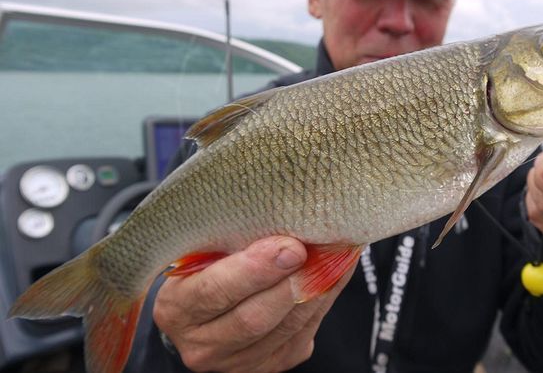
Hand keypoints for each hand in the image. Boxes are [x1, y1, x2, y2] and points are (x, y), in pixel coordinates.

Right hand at [153, 236, 353, 372]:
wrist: (207, 308)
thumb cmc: (208, 265)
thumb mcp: (203, 249)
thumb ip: (231, 238)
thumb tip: (283, 212)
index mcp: (177, 309)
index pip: (214, 291)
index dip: (255, 269)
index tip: (290, 246)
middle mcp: (201, 345)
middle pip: (254, 318)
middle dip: (293, 282)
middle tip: (320, 250)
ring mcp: (236, 363)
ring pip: (286, 329)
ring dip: (318, 288)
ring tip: (338, 252)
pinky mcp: (269, 366)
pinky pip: (304, 333)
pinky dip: (325, 298)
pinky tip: (336, 271)